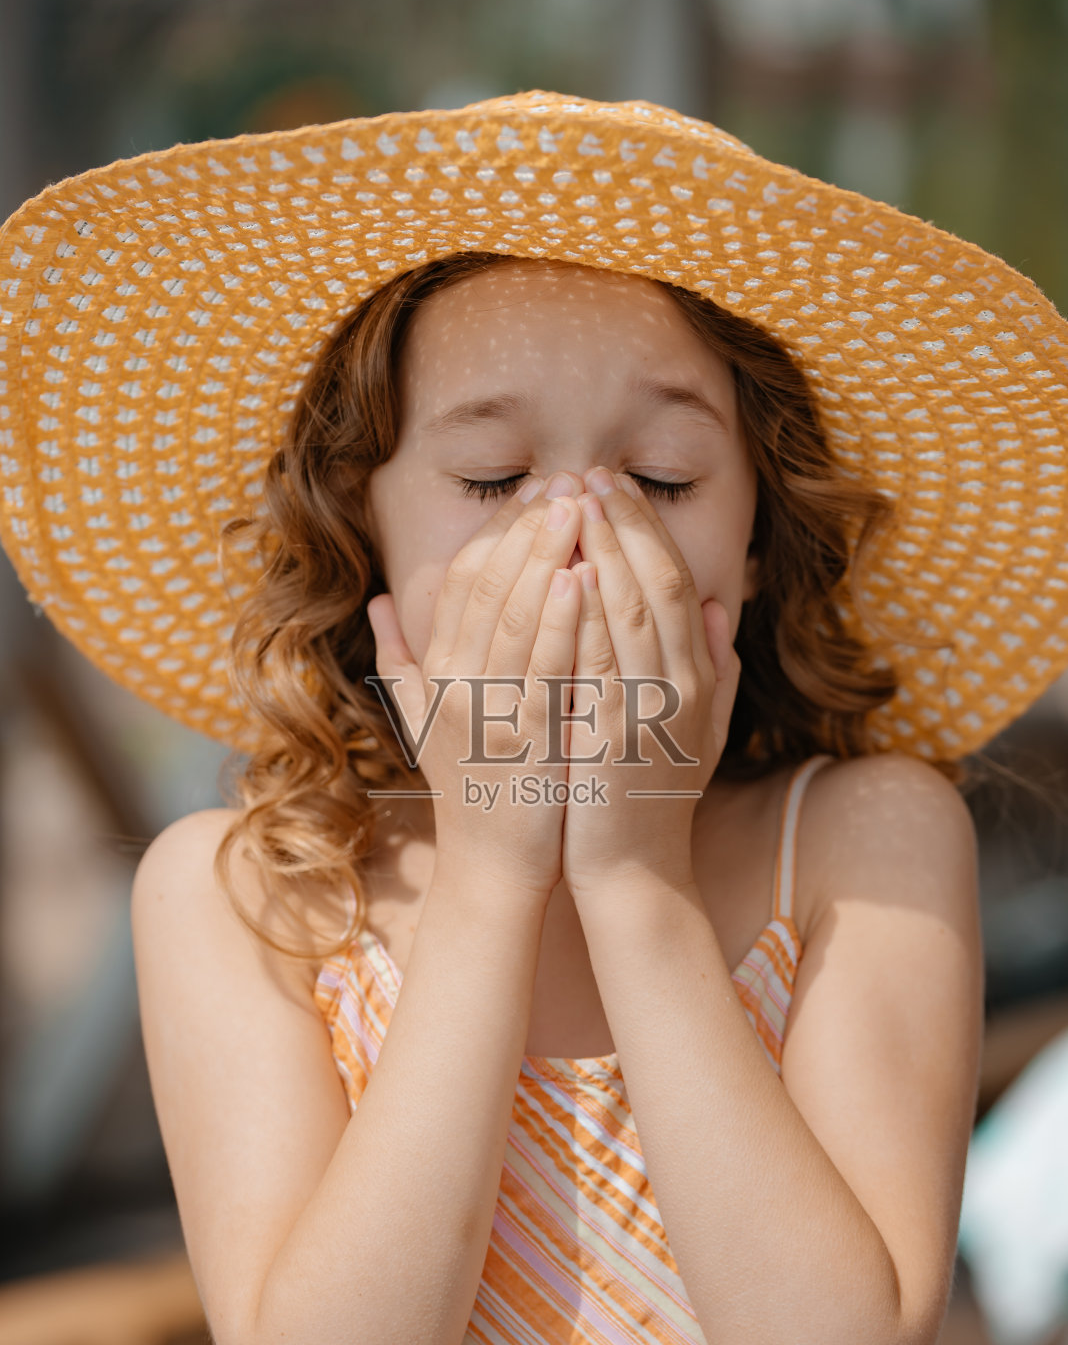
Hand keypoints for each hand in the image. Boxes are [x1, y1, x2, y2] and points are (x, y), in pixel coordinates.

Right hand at [366, 475, 585, 897]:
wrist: (492, 870)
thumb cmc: (471, 791)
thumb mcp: (425, 720)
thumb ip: (400, 659)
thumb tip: (377, 604)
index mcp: (435, 672)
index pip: (460, 579)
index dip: (499, 529)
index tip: (539, 490)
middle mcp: (450, 684)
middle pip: (484, 584)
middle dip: (527, 525)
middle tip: (569, 478)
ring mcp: (483, 712)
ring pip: (511, 616)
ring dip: (545, 555)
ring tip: (579, 506)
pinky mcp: (520, 741)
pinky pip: (539, 670)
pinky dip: (557, 620)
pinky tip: (581, 578)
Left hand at [561, 467, 739, 896]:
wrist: (637, 872)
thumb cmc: (652, 799)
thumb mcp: (695, 729)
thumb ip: (712, 668)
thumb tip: (713, 608)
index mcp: (698, 675)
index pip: (674, 581)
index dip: (645, 528)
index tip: (613, 483)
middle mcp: (684, 684)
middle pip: (657, 581)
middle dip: (623, 521)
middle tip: (588, 472)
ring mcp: (655, 710)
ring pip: (635, 611)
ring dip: (606, 548)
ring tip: (574, 499)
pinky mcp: (619, 739)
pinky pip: (606, 663)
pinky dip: (592, 614)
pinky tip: (573, 572)